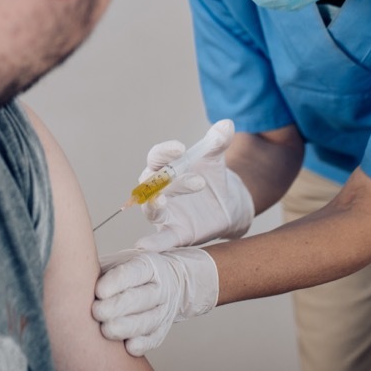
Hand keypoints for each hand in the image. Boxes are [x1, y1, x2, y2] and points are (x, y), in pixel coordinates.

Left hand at [93, 247, 218, 356]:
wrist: (161, 282)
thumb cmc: (127, 274)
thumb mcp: (118, 261)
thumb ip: (103, 268)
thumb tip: (79, 275)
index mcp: (149, 265)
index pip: (134, 272)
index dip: (116, 283)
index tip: (98, 292)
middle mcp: (160, 287)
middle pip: (140, 298)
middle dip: (117, 307)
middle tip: (96, 312)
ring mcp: (164, 310)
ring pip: (148, 321)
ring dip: (126, 328)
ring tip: (105, 330)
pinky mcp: (162, 329)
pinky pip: (154, 339)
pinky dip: (141, 344)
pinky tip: (127, 346)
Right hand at [135, 118, 253, 250]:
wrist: (224, 203)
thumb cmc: (211, 176)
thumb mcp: (216, 158)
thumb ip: (218, 141)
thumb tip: (227, 124)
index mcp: (164, 167)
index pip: (157, 157)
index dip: (165, 152)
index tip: (180, 148)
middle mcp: (157, 189)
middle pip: (153, 183)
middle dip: (169, 180)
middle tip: (199, 180)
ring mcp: (164, 213)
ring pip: (151, 209)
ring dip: (153, 204)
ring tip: (160, 200)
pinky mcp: (174, 233)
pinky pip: (161, 239)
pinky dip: (152, 243)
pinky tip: (142, 246)